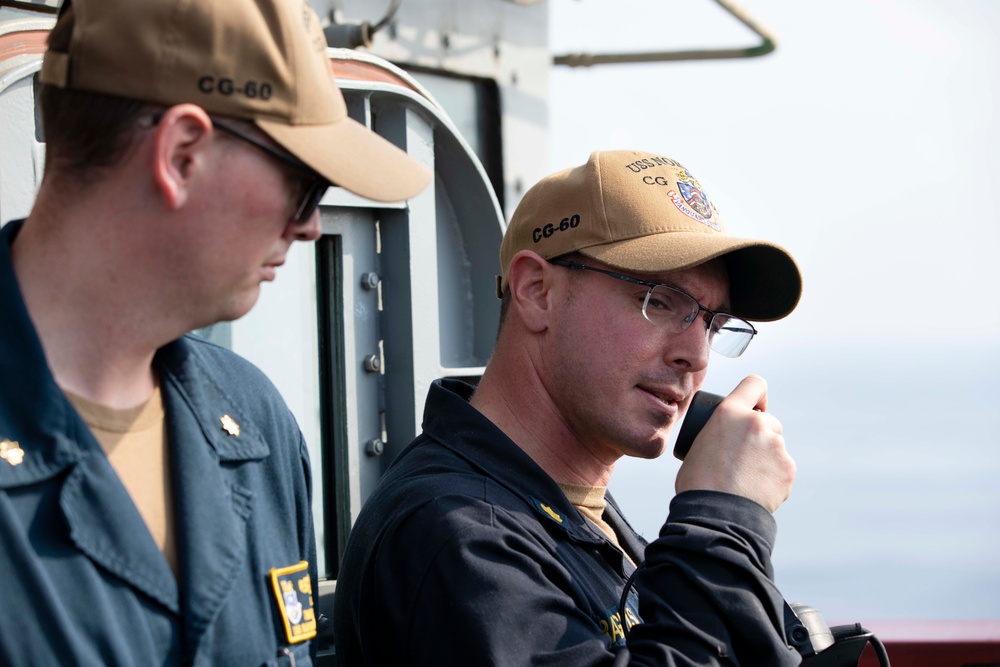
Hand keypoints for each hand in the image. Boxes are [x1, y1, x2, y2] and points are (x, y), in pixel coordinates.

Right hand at [674, 375, 795, 512]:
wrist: (715, 514)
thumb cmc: (698, 483)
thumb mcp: (698, 444)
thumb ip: (718, 435)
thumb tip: (726, 441)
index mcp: (730, 412)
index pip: (755, 384)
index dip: (757, 396)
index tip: (755, 408)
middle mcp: (757, 423)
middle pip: (768, 420)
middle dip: (760, 434)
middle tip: (741, 456)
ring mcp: (776, 446)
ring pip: (776, 446)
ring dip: (766, 457)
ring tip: (745, 479)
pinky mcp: (788, 468)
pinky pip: (783, 468)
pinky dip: (773, 477)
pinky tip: (755, 489)